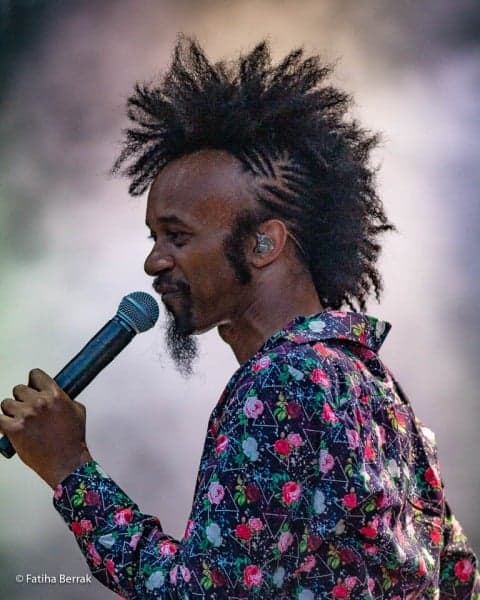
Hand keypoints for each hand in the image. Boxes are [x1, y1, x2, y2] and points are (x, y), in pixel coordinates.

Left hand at [0, 369, 92, 487]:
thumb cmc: (73, 440)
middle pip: (19, 389)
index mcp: (55, 395)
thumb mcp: (77, 411)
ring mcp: (25, 415)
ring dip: (11, 410)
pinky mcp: (13, 429)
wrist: (67, 462)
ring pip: (6, 403)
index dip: (34, 381)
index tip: (33, 386)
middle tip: (27, 408)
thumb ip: (64, 398)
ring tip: (19, 420)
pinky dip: (2, 423)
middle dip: (22, 398)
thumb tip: (56, 395)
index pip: (35, 375)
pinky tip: (9, 427)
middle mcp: (39, 402)